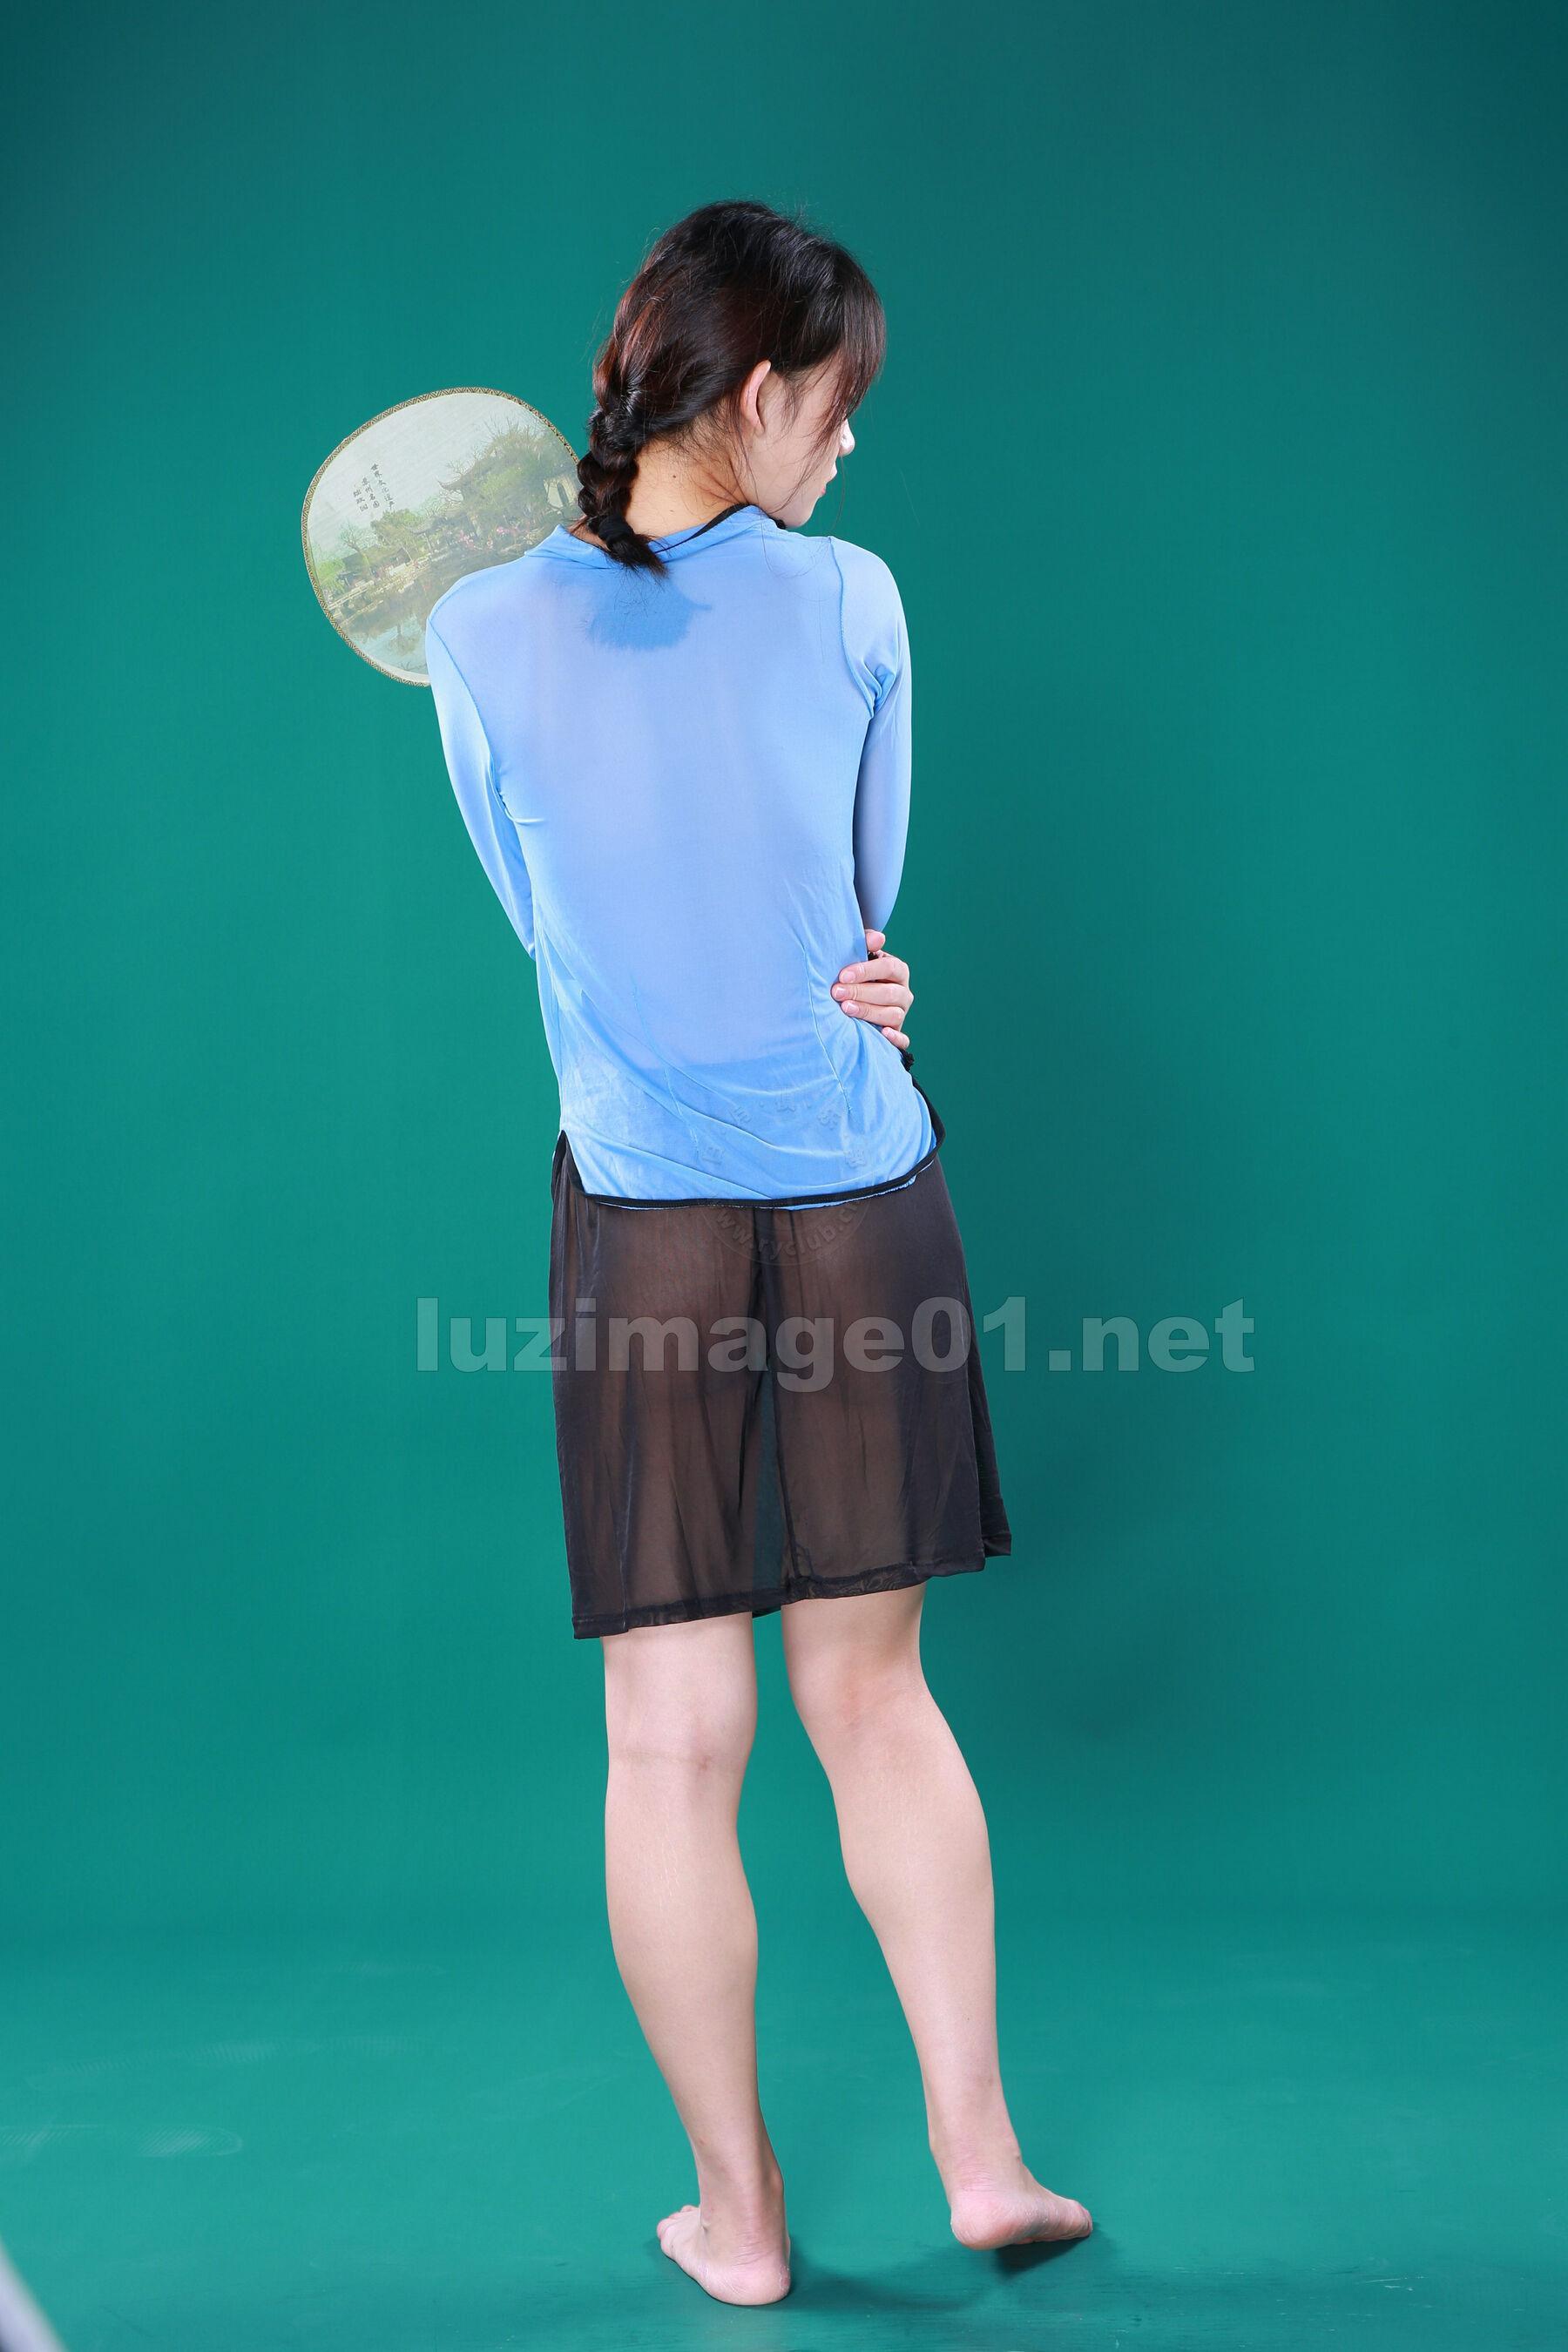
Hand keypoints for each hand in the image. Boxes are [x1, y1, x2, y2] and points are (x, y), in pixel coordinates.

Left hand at [831, 927, 913, 1052]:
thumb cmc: (854, 973)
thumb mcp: (858, 955)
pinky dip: (895, 1039)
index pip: (889, 967)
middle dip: (861, 992)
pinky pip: (903, 1039)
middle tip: (836, 992)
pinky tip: (882, 1034)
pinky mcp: (897, 1033)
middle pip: (889, 993)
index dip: (867, 970)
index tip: (843, 975)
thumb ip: (866, 943)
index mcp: (897, 970)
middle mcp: (903, 992)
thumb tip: (878, 938)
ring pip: (893, 1014)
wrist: (853, 997)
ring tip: (846, 1009)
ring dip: (869, 1011)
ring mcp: (901, 1013)